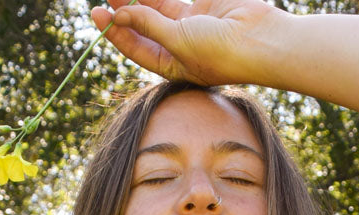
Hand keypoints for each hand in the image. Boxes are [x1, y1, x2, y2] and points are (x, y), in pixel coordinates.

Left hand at [89, 0, 283, 87]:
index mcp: (170, 65)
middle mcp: (177, 46)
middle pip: (142, 25)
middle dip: (123, 8)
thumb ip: (150, 25)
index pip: (135, 47)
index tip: (98, 14)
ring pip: (155, 5)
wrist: (260, 39)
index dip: (115, 31)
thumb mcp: (179, 42)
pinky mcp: (201, 6)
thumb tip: (121, 13)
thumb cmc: (222, 53)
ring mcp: (189, 24)